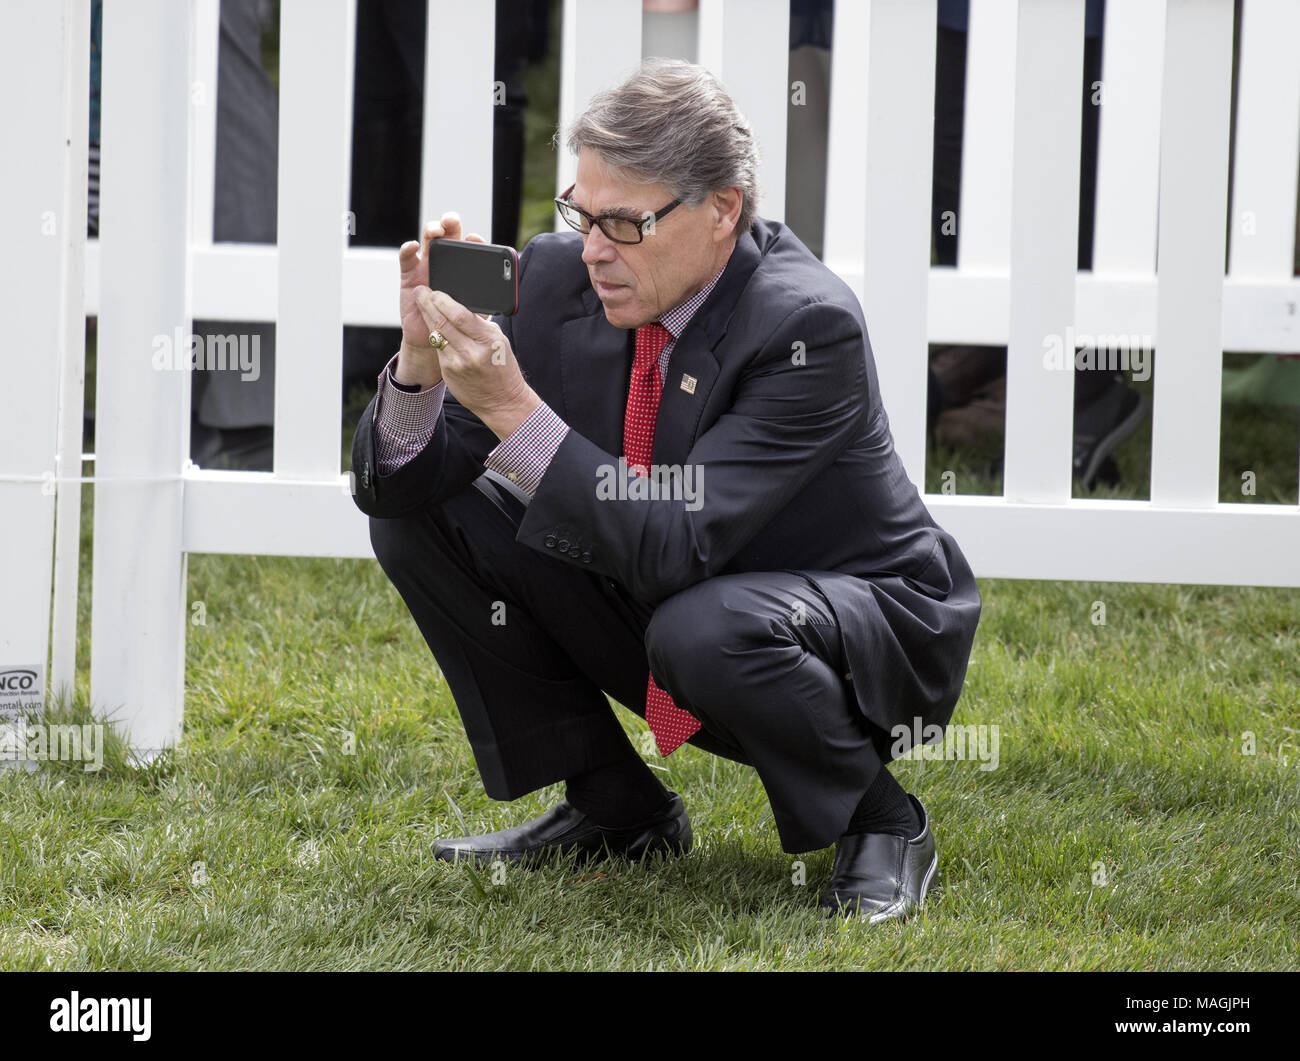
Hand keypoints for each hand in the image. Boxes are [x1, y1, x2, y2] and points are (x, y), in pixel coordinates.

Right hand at [394, 211, 491, 385]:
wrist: (437, 338)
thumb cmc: (459, 322)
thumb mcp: (475, 310)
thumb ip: (485, 299)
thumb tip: (503, 294)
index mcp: (463, 266)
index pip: (469, 246)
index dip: (472, 239)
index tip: (475, 239)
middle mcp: (445, 261)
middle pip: (447, 234)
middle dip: (449, 223)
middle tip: (451, 221)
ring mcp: (426, 265)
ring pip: (428, 240)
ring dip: (431, 230)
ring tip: (436, 230)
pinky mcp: (410, 274)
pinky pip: (407, 258)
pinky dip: (408, 249)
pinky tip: (413, 245)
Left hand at [415, 287, 540, 439]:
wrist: (502, 401)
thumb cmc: (503, 368)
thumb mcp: (499, 341)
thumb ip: (480, 325)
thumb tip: (460, 305)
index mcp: (488, 341)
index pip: (460, 315)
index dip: (443, 301)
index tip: (435, 291)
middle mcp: (471, 352)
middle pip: (442, 322)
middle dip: (428, 304)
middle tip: (420, 291)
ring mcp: (457, 364)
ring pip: (436, 334)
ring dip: (426, 317)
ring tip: (421, 303)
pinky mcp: (448, 373)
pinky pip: (438, 349)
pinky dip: (434, 335)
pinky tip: (431, 325)